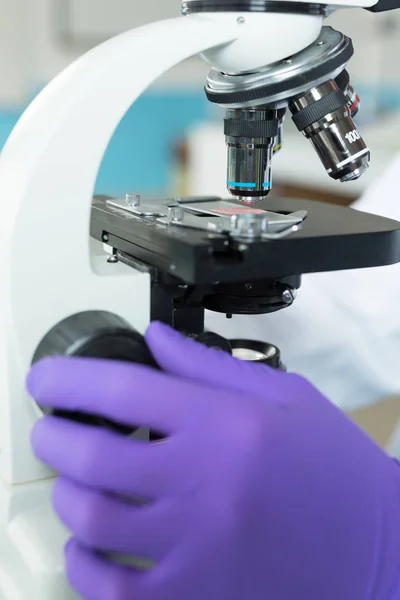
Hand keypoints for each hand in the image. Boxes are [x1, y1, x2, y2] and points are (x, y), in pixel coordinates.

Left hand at [27, 322, 399, 599]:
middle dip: (54, 436)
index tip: (44, 379)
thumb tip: (153, 339)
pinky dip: (83, 567)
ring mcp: (197, 547)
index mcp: (225, 425)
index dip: (70, 380)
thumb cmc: (330, 462)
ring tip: (69, 478)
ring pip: (94, 521)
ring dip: (65, 494)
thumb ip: (208, 366)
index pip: (125, 390)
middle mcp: (204, 483)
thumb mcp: (282, 395)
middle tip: (50, 428)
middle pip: (94, 457)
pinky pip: (115, 593)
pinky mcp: (199, 597)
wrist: (377, 544)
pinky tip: (84, 545)